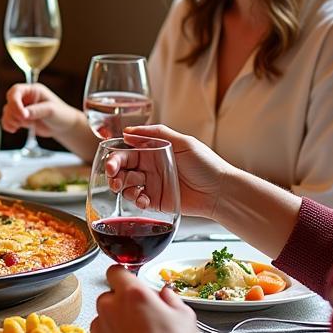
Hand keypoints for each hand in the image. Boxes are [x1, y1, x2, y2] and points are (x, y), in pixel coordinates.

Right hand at [1, 83, 78, 137]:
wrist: (63, 127)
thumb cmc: (61, 114)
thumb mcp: (51, 110)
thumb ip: (37, 110)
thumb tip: (24, 114)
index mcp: (33, 90)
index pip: (16, 91)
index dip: (15, 103)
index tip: (23, 115)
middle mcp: (25, 97)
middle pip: (9, 102)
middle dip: (14, 113)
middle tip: (25, 121)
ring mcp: (22, 108)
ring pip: (7, 112)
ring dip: (12, 120)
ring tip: (25, 125)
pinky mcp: (20, 118)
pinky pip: (7, 120)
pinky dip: (8, 125)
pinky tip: (14, 130)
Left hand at [90, 266, 198, 332]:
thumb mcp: (185, 318)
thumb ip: (172, 299)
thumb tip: (165, 293)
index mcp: (131, 294)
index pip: (116, 271)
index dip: (124, 277)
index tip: (131, 285)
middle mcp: (109, 308)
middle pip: (109, 297)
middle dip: (121, 305)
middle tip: (141, 320)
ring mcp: (98, 330)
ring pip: (103, 321)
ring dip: (115, 327)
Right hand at [107, 125, 232, 218]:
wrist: (220, 192)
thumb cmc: (206, 164)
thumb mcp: (183, 142)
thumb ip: (156, 133)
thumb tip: (128, 130)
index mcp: (153, 151)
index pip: (127, 152)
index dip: (115, 157)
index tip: (111, 164)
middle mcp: (150, 168)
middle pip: (122, 169)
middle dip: (114, 173)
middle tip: (114, 178)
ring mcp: (152, 185)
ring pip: (126, 185)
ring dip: (122, 188)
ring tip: (128, 190)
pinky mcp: (156, 201)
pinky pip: (138, 201)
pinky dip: (136, 201)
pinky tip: (143, 200)